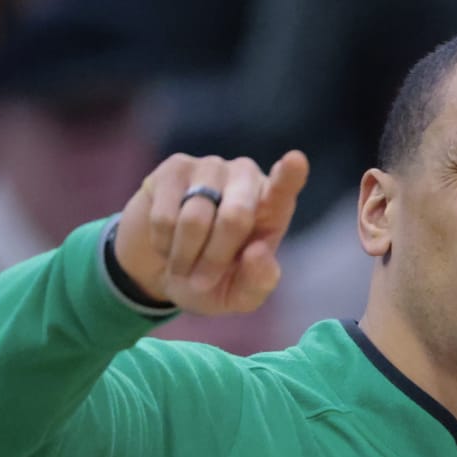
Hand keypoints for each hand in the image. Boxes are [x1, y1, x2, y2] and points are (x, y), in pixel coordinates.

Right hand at [114, 150, 309, 315]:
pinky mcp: (174, 169)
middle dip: (215, 259)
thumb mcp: (238, 295)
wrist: (160, 268)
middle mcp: (246, 179)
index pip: (284, 188)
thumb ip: (257, 282)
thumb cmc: (210, 279)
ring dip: (185, 256)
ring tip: (183, 265)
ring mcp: (210, 168)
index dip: (289, 176)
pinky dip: (165, 244)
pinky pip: (165, 216)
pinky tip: (166, 244)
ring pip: (195, 219)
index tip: (295, 161)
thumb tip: (259, 253)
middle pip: (235, 217)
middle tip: (201, 282)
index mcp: (272, 209)